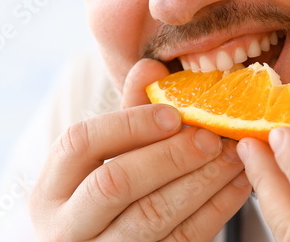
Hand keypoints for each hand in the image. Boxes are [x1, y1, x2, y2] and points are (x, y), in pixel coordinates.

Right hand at [28, 59, 250, 240]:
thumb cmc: (102, 202)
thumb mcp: (102, 163)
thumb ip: (127, 116)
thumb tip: (151, 66)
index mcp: (51, 191)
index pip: (80, 144)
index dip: (128, 124)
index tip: (173, 113)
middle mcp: (66, 227)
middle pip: (115, 183)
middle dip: (170, 155)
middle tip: (213, 135)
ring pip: (153, 216)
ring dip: (202, 181)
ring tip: (234, 155)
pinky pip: (183, 241)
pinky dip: (216, 210)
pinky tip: (238, 185)